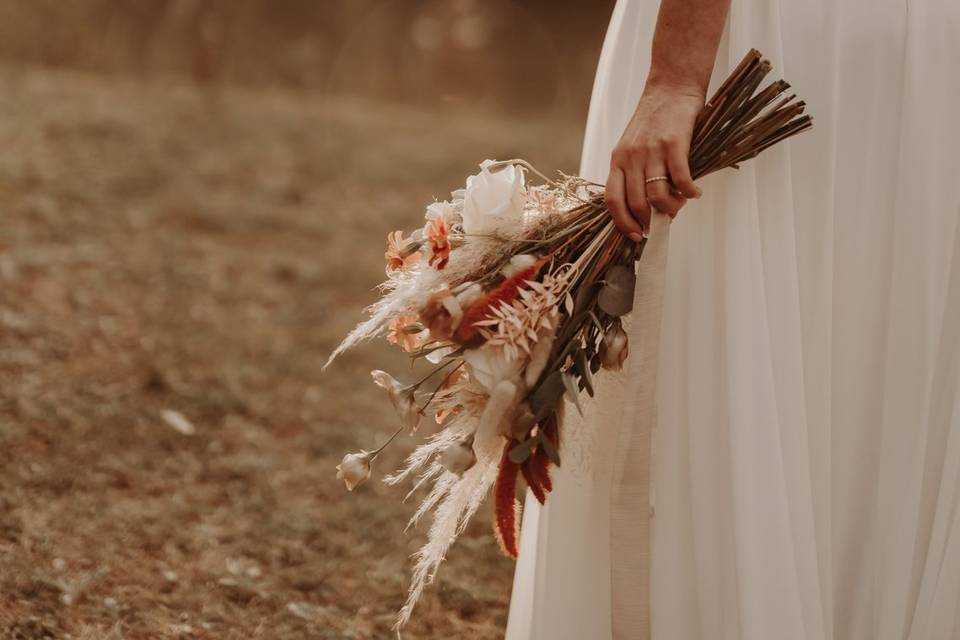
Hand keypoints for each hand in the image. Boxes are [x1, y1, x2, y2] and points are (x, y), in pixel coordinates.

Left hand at [605, 82, 703, 239]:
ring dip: (671, 207)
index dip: (623, 223)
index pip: (613, 200)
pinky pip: (680, 178)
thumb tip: (647, 208)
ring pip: (657, 195)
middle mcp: (630, 157)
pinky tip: (695, 193)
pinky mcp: (674, 142)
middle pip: (636, 203)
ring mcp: (651, 150)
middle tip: (665, 222)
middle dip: (651, 220)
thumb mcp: (633, 146)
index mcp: (617, 160)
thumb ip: (634, 173)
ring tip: (680, 205)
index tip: (636, 236)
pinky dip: (689, 192)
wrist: (671, 87)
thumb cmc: (654, 121)